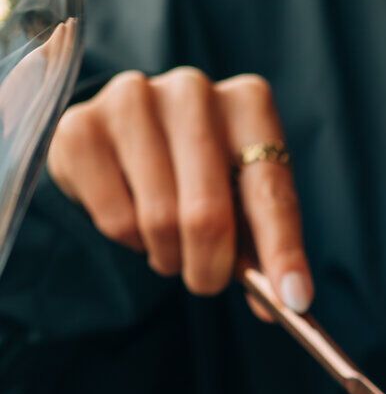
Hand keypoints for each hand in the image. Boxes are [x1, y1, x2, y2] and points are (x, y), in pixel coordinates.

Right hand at [48, 68, 311, 308]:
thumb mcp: (243, 201)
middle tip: (207, 281)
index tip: (294, 301)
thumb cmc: (200, 176)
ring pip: (159, 221)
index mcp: (248, 103)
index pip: (270, 191)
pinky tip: (132, 217)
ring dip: (168, 256)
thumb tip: (288, 300)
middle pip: (208, 216)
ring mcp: (133, 101)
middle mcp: (194, 91)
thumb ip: (266, 247)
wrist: (124, 140)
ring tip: (168, 243)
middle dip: (210, 268)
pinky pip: (115, 219)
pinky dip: (129, 240)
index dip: (283, 253)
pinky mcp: (82, 127)